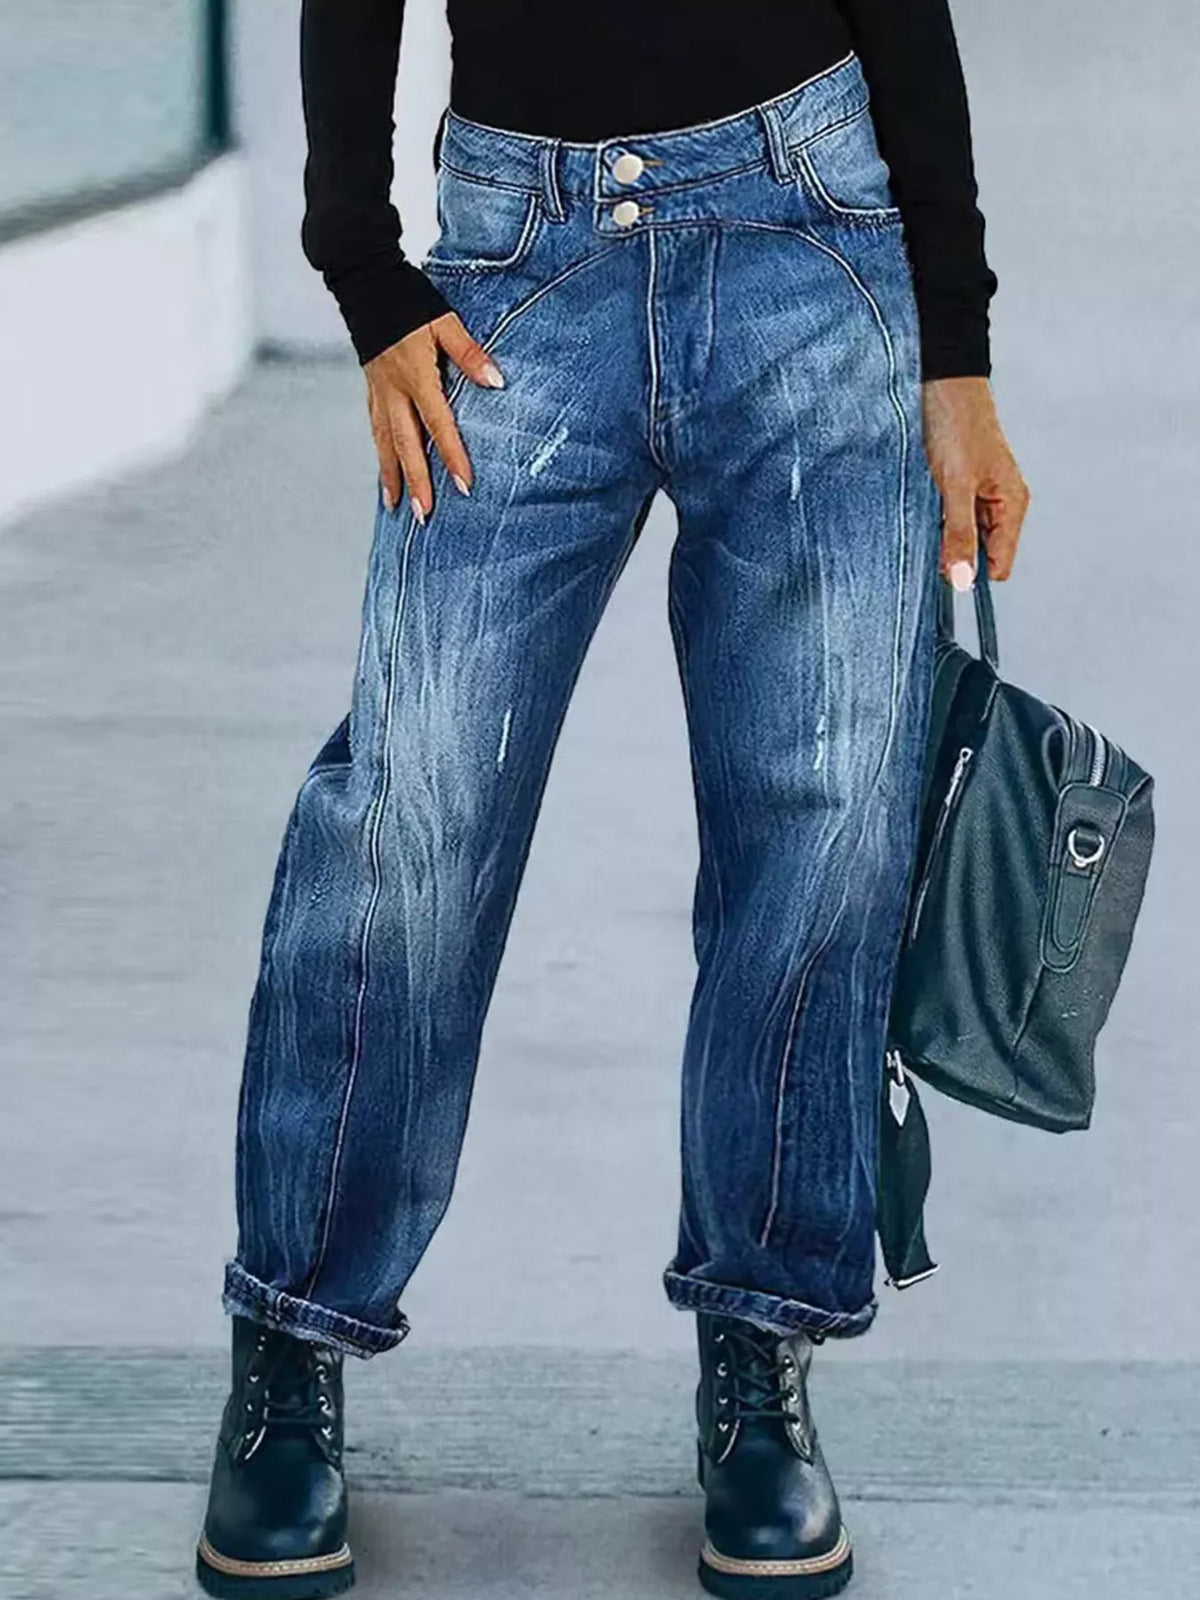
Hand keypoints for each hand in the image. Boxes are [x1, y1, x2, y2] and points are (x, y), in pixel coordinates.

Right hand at [365, 312, 504, 521]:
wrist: (365, 282)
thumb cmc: (409, 300)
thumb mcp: (445, 322)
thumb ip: (470, 353)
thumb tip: (497, 381)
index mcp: (415, 376)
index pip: (438, 424)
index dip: (452, 456)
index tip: (464, 485)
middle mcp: (393, 390)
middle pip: (405, 446)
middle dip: (416, 482)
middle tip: (424, 516)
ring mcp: (378, 391)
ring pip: (385, 442)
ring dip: (392, 476)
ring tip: (397, 506)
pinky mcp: (371, 388)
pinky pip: (376, 429)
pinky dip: (381, 453)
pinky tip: (386, 469)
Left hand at [921, 376, 1029, 587]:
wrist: (941, 385)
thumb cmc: (958, 425)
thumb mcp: (956, 485)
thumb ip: (959, 534)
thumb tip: (963, 579)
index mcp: (1012, 505)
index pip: (999, 565)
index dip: (971, 572)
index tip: (943, 567)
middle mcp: (999, 506)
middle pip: (977, 555)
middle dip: (952, 553)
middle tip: (930, 531)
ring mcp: (978, 499)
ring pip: (959, 539)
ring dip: (940, 534)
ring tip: (927, 509)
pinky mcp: (956, 490)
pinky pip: (946, 520)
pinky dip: (933, 519)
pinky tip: (922, 503)